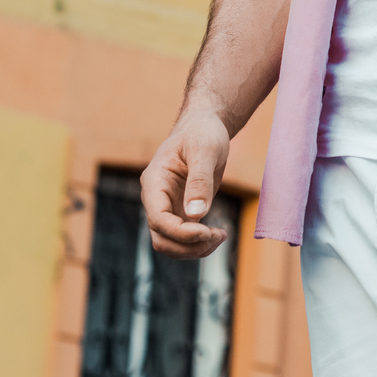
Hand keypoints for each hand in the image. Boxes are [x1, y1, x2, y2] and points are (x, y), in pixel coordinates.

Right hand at [139, 107, 233, 258]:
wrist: (205, 127)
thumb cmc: (202, 132)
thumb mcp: (204, 150)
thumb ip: (199, 180)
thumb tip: (196, 214)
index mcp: (154, 182)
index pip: (158, 219)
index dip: (180, 232)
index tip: (206, 231)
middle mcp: (156, 198)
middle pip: (161, 238)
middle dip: (188, 245)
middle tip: (218, 236)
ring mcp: (167, 207)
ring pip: (170, 243)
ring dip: (194, 249)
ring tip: (221, 237)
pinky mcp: (181, 211)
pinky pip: (183, 238)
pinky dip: (199, 243)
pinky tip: (219, 234)